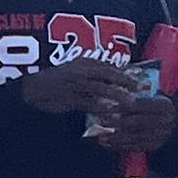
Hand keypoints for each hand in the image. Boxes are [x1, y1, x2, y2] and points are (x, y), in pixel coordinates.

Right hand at [18, 57, 138, 116]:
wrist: (35, 88)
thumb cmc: (58, 78)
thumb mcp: (76, 68)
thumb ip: (94, 70)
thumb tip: (115, 72)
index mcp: (86, 63)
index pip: (110, 67)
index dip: (126, 72)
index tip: (141, 77)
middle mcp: (83, 71)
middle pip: (109, 75)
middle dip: (126, 82)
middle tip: (140, 90)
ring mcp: (76, 84)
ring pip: (100, 90)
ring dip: (116, 97)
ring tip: (129, 104)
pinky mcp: (70, 98)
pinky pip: (88, 104)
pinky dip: (100, 109)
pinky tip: (110, 114)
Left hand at [92, 91, 176, 152]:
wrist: (176, 124)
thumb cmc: (159, 108)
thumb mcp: (157, 97)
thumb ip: (141, 96)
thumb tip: (117, 93)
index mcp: (163, 106)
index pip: (140, 105)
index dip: (123, 106)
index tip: (108, 106)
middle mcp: (162, 121)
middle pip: (135, 122)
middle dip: (115, 122)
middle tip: (101, 120)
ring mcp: (158, 135)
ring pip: (132, 137)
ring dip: (113, 137)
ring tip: (100, 136)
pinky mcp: (153, 146)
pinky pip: (133, 147)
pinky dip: (118, 146)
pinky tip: (107, 143)